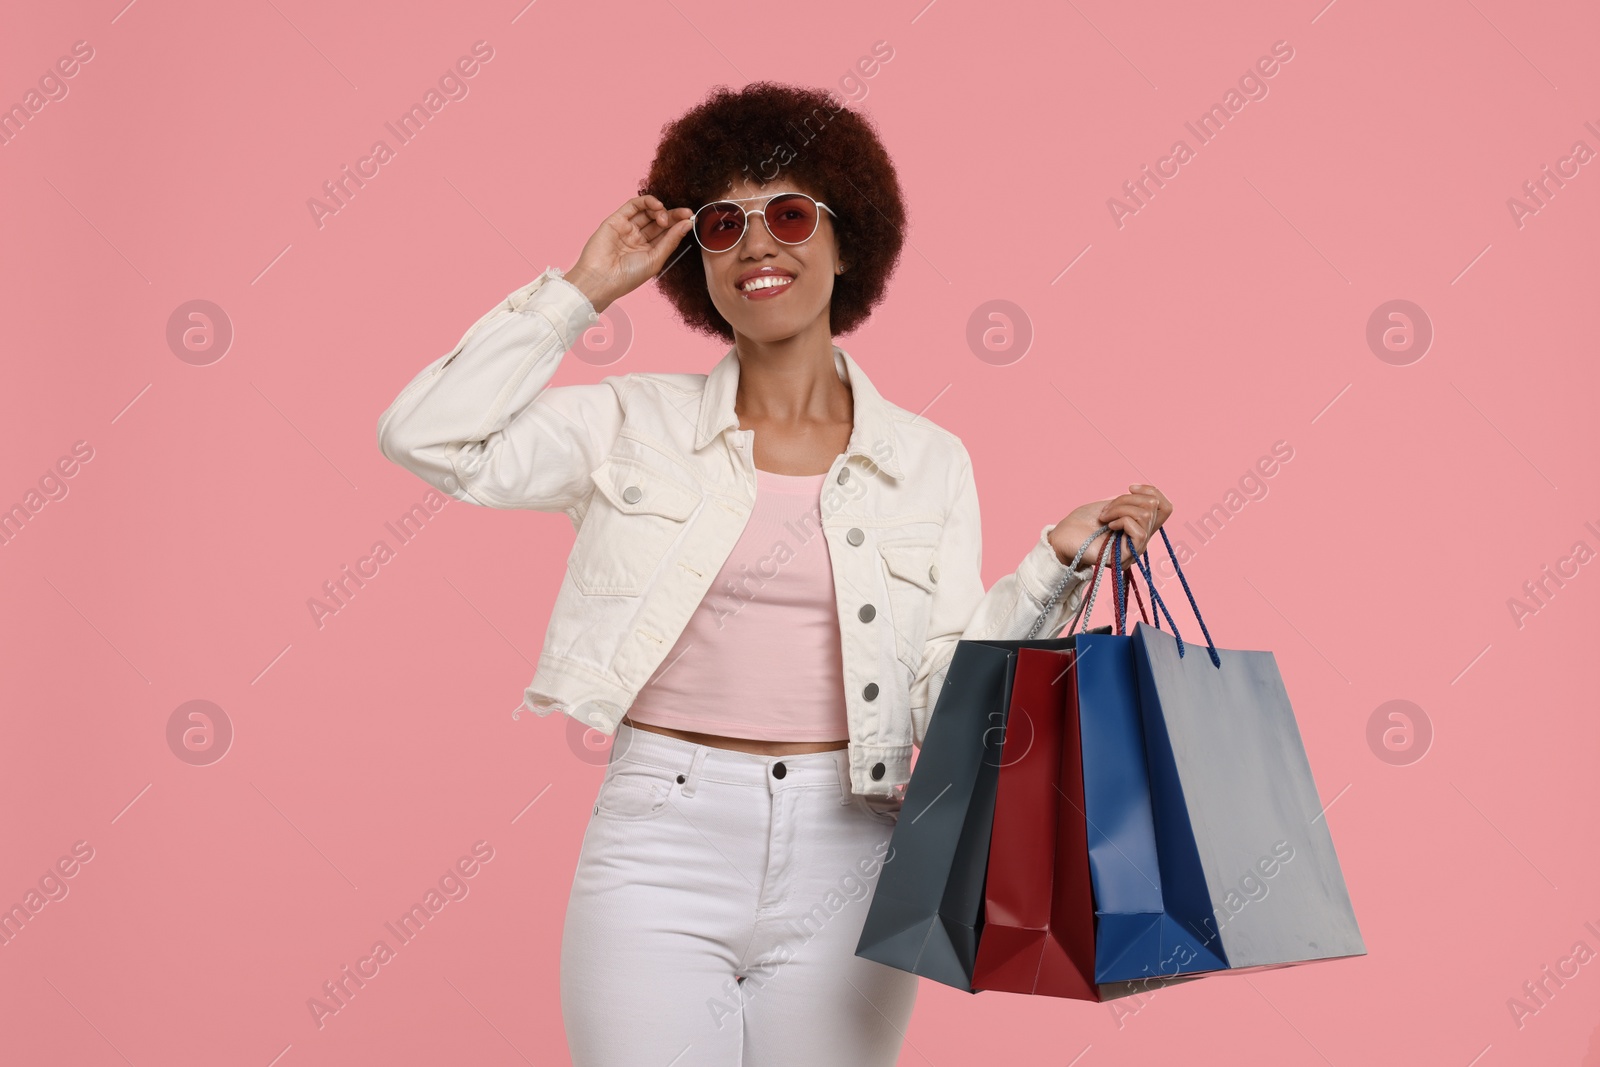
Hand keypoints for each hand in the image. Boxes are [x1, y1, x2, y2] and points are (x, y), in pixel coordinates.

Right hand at [563, 195, 695, 313]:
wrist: (601, 279)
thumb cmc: (627, 277)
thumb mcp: (655, 259)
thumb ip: (671, 241)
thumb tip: (686, 224)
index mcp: (648, 251)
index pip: (666, 233)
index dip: (678, 225)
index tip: (691, 219)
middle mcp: (637, 239)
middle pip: (659, 221)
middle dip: (673, 216)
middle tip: (685, 213)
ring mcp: (627, 229)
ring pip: (647, 212)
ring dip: (660, 210)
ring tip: (665, 217)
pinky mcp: (616, 220)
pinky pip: (633, 206)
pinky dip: (647, 202)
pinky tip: (658, 206)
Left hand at [1048, 484, 1172, 569]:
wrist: (1063, 537)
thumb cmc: (1082, 522)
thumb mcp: (1111, 504)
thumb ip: (1132, 502)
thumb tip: (1150, 495)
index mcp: (1139, 525)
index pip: (1166, 508)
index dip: (1153, 491)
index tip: (1130, 487)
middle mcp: (1141, 538)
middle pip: (1153, 506)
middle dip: (1126, 500)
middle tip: (1106, 510)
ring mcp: (1136, 548)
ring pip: (1146, 515)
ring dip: (1120, 509)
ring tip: (1104, 517)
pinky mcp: (1128, 556)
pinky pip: (1138, 529)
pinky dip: (1121, 520)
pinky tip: (1108, 525)